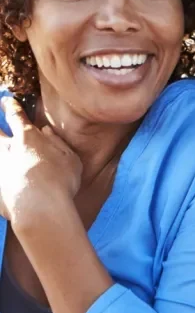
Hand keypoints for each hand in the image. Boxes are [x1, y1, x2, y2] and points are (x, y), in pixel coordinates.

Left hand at [0, 97, 81, 223]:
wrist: (39, 211)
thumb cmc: (60, 182)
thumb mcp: (70, 159)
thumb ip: (58, 143)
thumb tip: (46, 132)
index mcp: (28, 139)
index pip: (16, 116)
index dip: (11, 107)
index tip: (6, 101)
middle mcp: (7, 151)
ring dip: (0, 155)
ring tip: (3, 156)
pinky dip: (1, 184)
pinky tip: (4, 188)